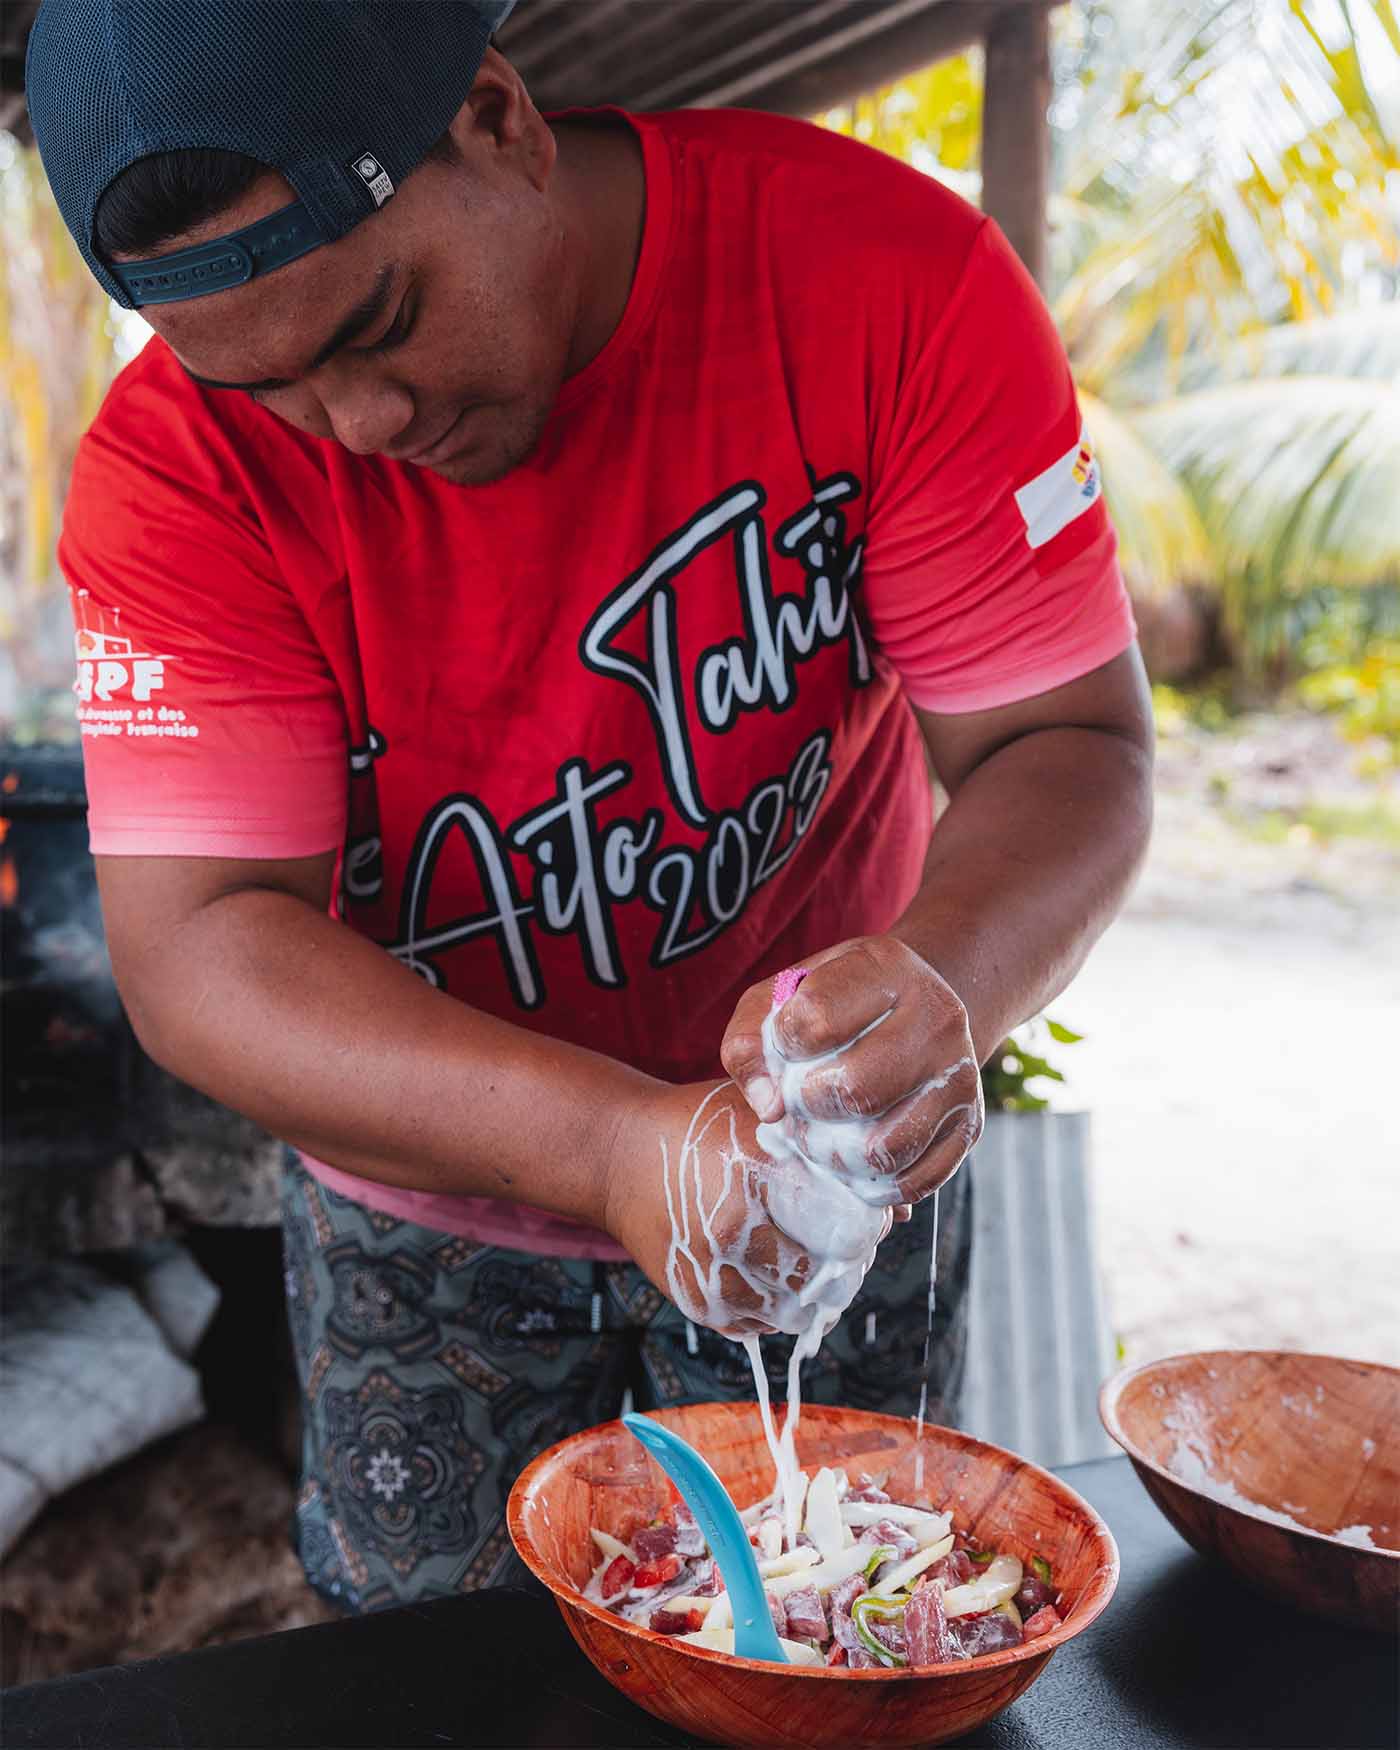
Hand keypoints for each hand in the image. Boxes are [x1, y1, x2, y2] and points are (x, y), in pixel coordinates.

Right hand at [603, 1078, 888, 1338]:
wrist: (617, 1155)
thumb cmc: (701, 1127)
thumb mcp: (764, 1116)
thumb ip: (827, 1153)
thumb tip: (899, 1210)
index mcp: (761, 1174)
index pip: (846, 1227)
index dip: (865, 1229)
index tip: (868, 1222)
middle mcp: (737, 1227)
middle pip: (826, 1273)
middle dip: (843, 1266)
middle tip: (843, 1249)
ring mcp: (715, 1271)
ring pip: (796, 1308)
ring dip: (812, 1293)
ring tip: (809, 1263)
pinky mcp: (698, 1301)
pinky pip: (759, 1322)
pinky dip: (775, 1305)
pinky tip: (770, 1273)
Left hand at [720, 936, 983, 1204]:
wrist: (915, 1010)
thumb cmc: (834, 1005)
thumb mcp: (782, 998)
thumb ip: (751, 1041)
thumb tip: (769, 1108)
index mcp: (886, 969)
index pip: (815, 1019)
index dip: (784, 1045)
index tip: (787, 1046)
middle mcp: (937, 1016)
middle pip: (854, 1090)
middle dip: (806, 1108)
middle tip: (797, 1105)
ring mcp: (961, 1074)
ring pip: (883, 1148)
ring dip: (834, 1157)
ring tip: (821, 1137)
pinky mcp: (970, 1124)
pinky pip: (913, 1181)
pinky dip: (871, 1186)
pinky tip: (851, 1161)